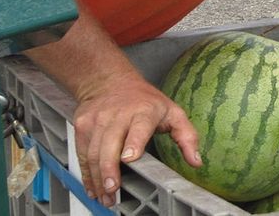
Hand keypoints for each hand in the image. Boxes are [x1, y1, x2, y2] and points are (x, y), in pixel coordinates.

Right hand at [72, 72, 200, 207]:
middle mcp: (118, 114)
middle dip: (109, 169)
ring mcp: (98, 119)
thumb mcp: (172, 112)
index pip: (138, 127)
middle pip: (110, 144)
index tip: (129, 158)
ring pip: (94, 152)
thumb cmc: (145, 100)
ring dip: (97, 178)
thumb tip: (196, 161)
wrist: (110, 81)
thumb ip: (186, 136)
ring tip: (105, 195)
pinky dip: (86, 174)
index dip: (133, 143)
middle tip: (113, 189)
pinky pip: (82, 154)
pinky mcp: (83, 126)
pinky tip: (93, 187)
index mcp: (144, 111)